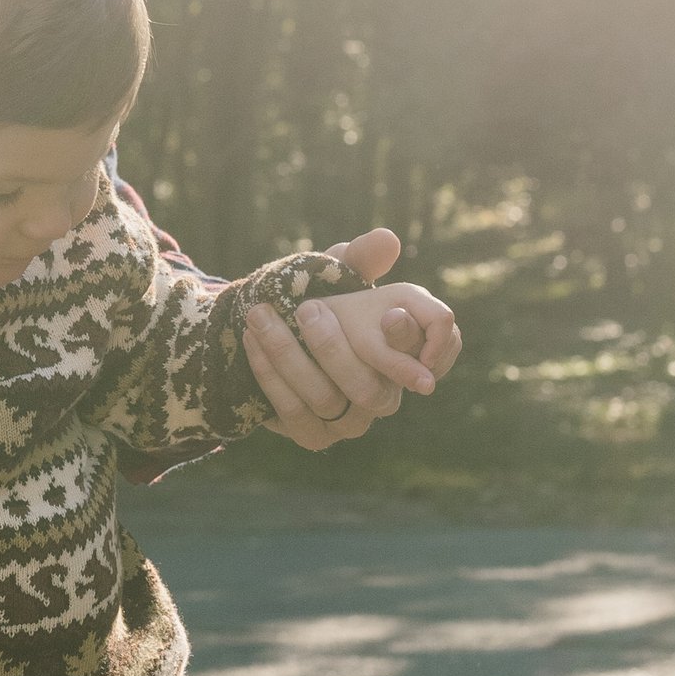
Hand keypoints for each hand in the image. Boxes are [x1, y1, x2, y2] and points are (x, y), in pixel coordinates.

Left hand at [245, 232, 461, 447]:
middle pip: (372, 388)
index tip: (389, 316)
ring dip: (289, 355)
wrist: (277, 331)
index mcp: (403, 353)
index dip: (407, 338)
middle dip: (334, 348)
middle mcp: (387, 393)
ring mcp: (352, 421)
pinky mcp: (315, 436)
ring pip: (327, 398)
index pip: (422, 352)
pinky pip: (293, 412)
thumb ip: (360, 258)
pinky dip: (270, 373)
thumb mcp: (337, 272)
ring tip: (261, 316)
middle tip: (307, 308)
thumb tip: (388, 239)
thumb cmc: (320, 298)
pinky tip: (252, 340)